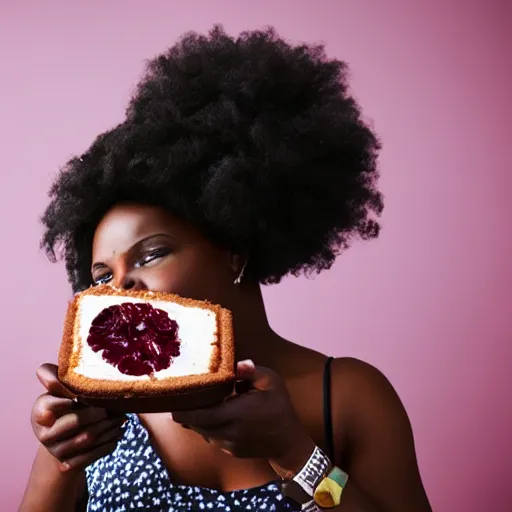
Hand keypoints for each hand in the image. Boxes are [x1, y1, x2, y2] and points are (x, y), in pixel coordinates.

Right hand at [31, 363, 125, 471]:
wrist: (63, 435)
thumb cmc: (65, 402)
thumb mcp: (60, 388)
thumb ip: (57, 375)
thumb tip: (59, 361)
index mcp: (40, 411)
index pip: (52, 406)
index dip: (69, 401)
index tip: (83, 396)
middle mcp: (44, 433)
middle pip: (75, 422)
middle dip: (98, 414)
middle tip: (112, 407)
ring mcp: (56, 450)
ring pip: (87, 439)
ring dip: (108, 427)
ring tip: (122, 418)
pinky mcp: (68, 463)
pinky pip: (92, 455)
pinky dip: (108, 443)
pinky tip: (118, 433)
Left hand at [172, 360, 313, 465]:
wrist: (289, 442)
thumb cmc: (280, 407)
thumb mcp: (271, 382)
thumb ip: (251, 372)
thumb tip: (236, 363)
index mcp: (237, 413)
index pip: (203, 415)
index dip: (184, 411)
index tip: (172, 404)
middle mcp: (230, 431)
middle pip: (197, 425)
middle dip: (187, 414)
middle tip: (179, 400)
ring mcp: (229, 444)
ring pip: (203, 433)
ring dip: (198, 421)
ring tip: (196, 405)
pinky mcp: (231, 451)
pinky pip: (213, 439)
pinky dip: (209, 428)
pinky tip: (215, 416)